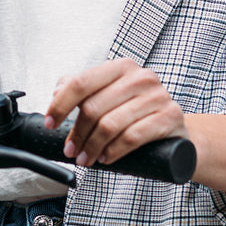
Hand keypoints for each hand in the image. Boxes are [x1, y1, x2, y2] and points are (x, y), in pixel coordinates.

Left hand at [42, 58, 187, 166]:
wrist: (175, 127)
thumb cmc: (137, 111)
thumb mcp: (110, 95)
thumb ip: (84, 89)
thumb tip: (57, 91)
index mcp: (121, 67)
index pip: (81, 83)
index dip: (60, 105)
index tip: (50, 122)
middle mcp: (140, 77)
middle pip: (93, 107)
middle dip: (76, 134)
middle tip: (70, 150)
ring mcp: (157, 96)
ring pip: (110, 125)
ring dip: (92, 147)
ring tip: (85, 159)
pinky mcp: (169, 117)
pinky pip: (132, 137)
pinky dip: (113, 151)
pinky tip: (105, 158)